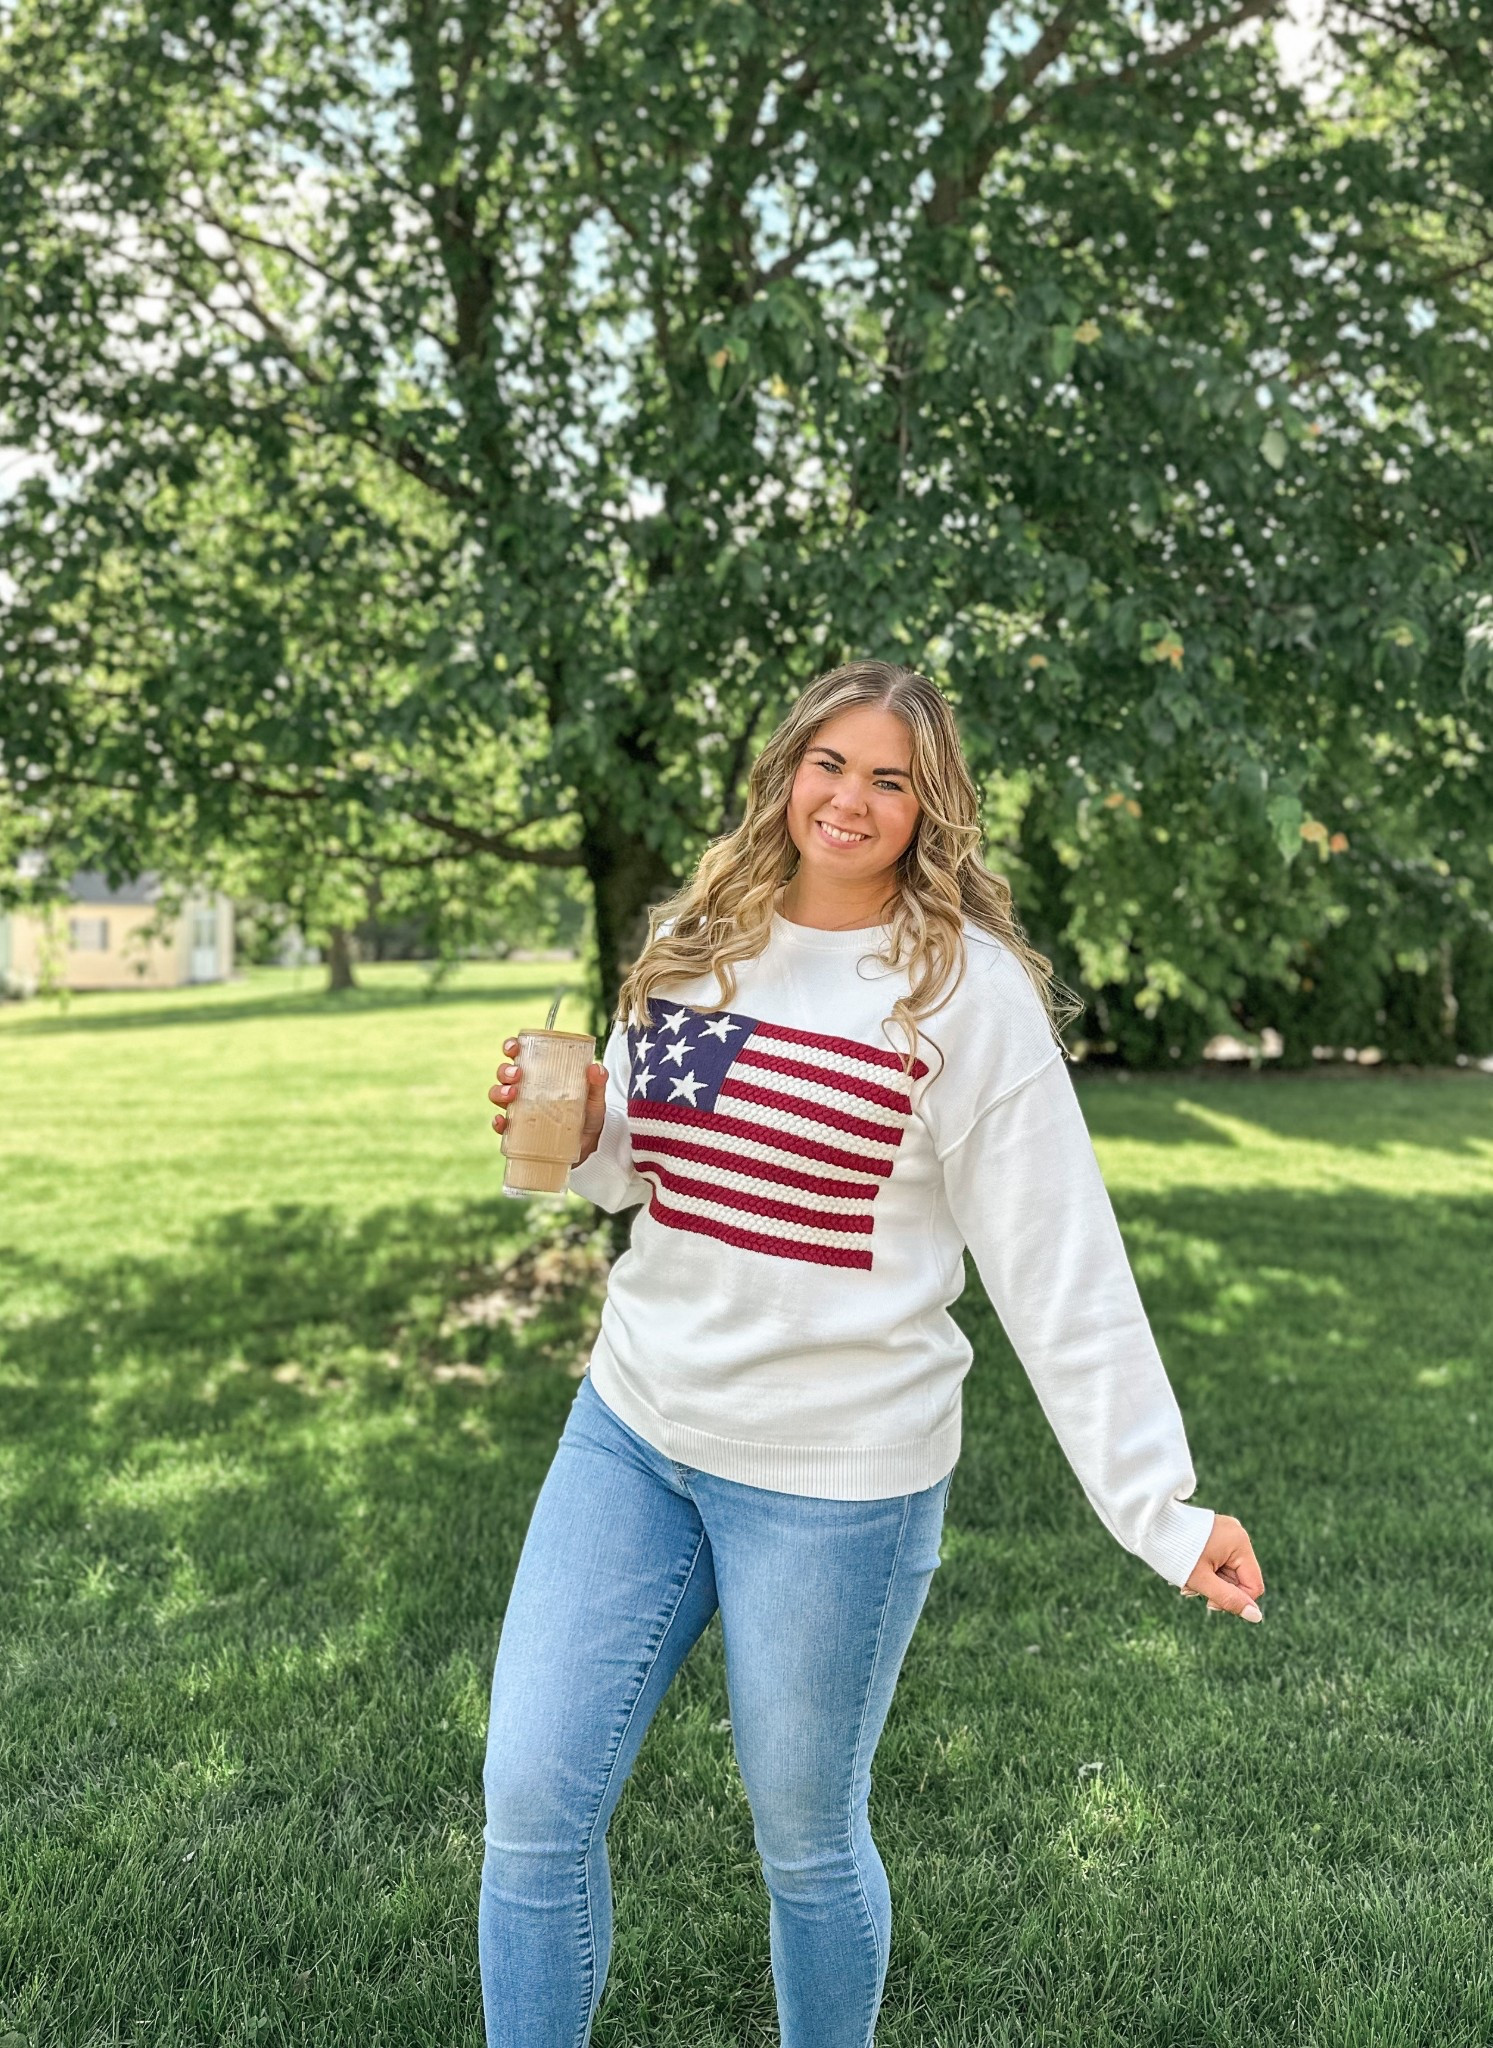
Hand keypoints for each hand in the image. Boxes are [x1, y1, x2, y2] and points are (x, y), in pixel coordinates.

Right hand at [488, 1037, 609, 1165]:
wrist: (589, 1147)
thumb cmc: (588, 1116)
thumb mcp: (595, 1098)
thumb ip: (597, 1083)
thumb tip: (596, 1068)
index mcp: (541, 1074)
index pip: (520, 1055)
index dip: (511, 1047)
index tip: (514, 1047)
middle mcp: (526, 1090)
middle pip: (504, 1074)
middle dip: (505, 1071)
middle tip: (517, 1074)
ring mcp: (520, 1111)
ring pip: (498, 1095)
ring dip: (500, 1092)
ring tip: (512, 1094)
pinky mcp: (519, 1132)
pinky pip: (502, 1126)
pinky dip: (499, 1122)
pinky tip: (503, 1122)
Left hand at [1179, 1513, 1264, 1623]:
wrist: (1147, 1526)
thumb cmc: (1175, 1553)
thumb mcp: (1202, 1581)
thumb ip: (1229, 1599)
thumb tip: (1256, 1616)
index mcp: (1240, 1543)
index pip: (1253, 1586)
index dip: (1235, 1600)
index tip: (1210, 1603)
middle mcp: (1237, 1534)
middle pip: (1239, 1578)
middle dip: (1217, 1589)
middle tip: (1191, 1589)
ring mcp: (1226, 1532)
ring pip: (1228, 1571)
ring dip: (1209, 1582)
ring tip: (1185, 1580)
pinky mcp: (1216, 1533)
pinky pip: (1219, 1560)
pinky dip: (1206, 1570)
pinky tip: (1189, 1571)